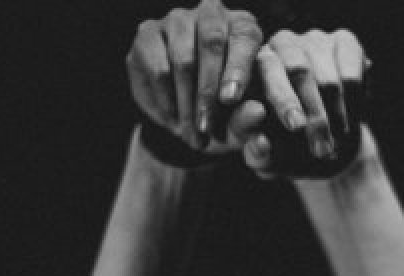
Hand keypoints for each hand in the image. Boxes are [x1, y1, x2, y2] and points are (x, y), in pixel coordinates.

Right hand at [126, 1, 263, 154]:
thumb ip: (247, 118)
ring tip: (190, 134)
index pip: (244, 37)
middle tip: (205, 127)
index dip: (238, 69)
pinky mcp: (147, 36)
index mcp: (242, 27)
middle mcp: (210, 14)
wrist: (183, 115)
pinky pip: (158, 69)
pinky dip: (166, 101)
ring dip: (186, 103)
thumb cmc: (219, 112)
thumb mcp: (237, 121)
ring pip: (182, 60)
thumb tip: (256, 113)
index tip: (230, 100)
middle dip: (207, 91)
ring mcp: (176, 20)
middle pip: (212, 43)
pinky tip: (173, 121)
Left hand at [228, 29, 371, 179]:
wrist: (321, 147)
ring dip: (333, 119)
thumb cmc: (282, 151)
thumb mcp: (266, 159)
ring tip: (330, 147)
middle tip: (320, 148)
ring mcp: (313, 40)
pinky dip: (352, 108)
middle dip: (313, 114)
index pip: (266, 73)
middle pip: (299, 71)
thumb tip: (260, 142)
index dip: (283, 99)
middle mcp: (280, 45)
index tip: (296, 126)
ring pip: (328, 79)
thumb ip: (257, 153)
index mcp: (251, 68)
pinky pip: (352, 77)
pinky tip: (346, 127)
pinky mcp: (344, 42)